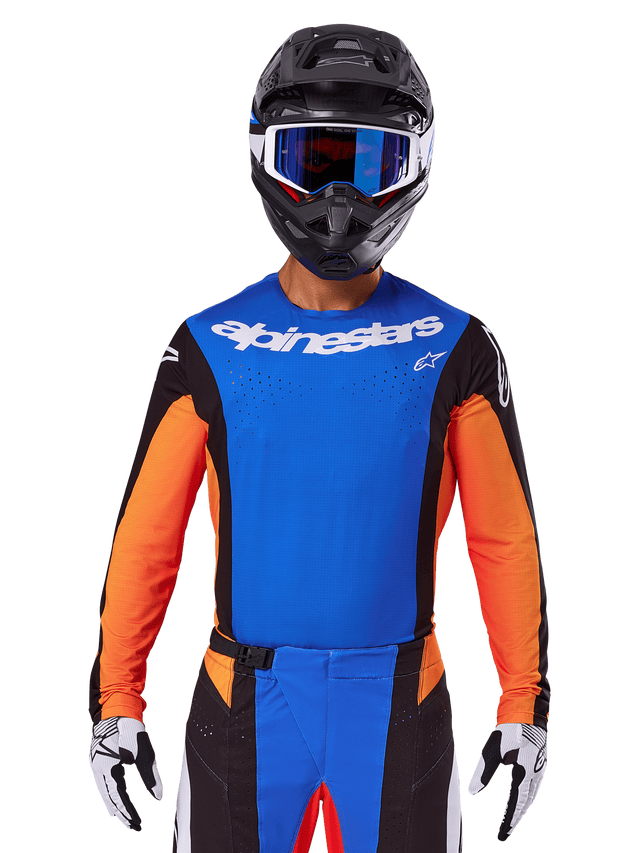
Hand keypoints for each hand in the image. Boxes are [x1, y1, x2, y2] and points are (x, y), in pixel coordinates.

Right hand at [88, 716, 163, 831]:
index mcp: (108, 767)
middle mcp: (98, 769)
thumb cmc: (130, 728)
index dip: (128, 812)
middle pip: (110, 799)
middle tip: (134, 827)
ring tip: (125, 820)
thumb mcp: (144, 751)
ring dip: (116, 807)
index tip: (138, 824)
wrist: (116, 709)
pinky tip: (115, 803)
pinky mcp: (99, 762)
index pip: (118, 797)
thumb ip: (150, 775)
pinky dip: (110, 797)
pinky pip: (104, 785)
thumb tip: (158, 796)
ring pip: (105, 794)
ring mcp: (97, 765)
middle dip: (122, 814)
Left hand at [467, 723, 547, 842]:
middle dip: (516, 819)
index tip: (502, 836)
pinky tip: (519, 800)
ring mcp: (539, 769)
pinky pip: (532, 788)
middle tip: (506, 832)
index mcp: (524, 773)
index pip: (516, 804)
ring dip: (521, 809)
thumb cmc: (509, 730)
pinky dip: (525, 798)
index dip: (509, 821)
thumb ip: (484, 772)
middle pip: (526, 804)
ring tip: (511, 821)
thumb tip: (473, 792)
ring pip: (531, 796)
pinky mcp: (538, 764)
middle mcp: (535, 774)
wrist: (526, 712)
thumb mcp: (492, 750)